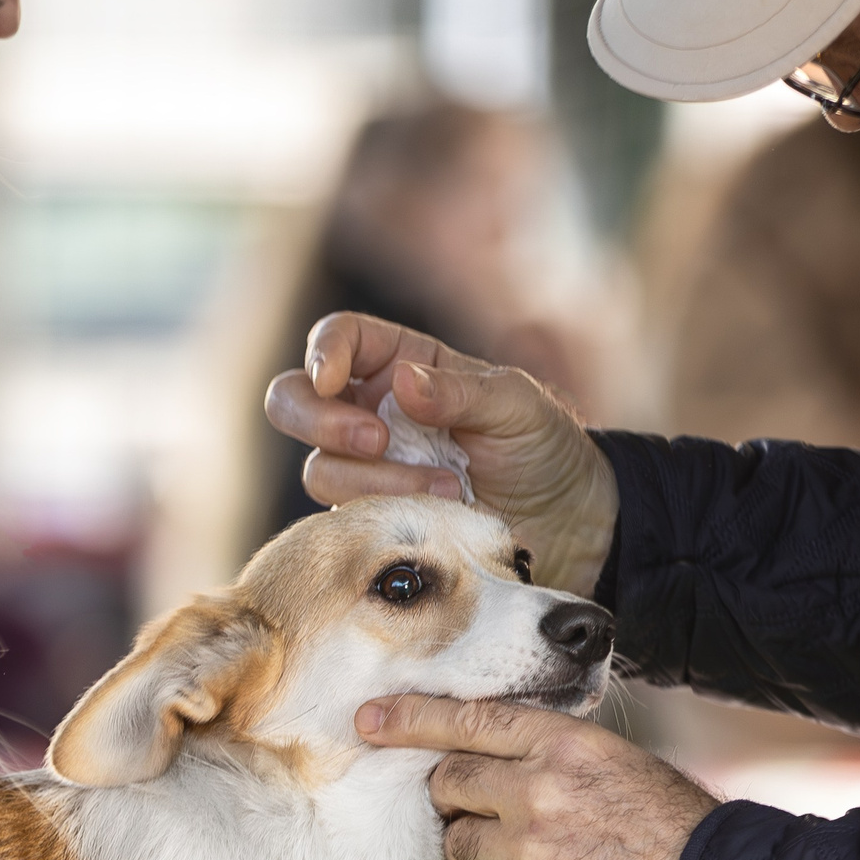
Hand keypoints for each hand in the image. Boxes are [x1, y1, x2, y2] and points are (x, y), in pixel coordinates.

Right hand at [262, 312, 620, 597]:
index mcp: (403, 362)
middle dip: (320, 420)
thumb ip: (460, 392)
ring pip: (318, 466)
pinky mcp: (371, 517)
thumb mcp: (517, 405)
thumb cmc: (543, 448)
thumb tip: (401, 382)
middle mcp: (372, 410)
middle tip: (377, 441)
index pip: (339, 338)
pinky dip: (385, 513)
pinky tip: (438, 515)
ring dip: (377, 481)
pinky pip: (343, 515)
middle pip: (293, 399)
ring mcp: (367, 468)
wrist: (566, 522)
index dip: (323, 352)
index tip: (333, 378)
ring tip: (447, 490)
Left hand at [357, 695, 717, 859]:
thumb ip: (555, 753)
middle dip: (450, 790)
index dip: (410, 717)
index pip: (468, 720)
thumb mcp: (620, 764)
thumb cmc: (675, 827)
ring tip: (533, 849)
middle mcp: (538, 793)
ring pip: (458, 838)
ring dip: (476, 841)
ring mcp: (529, 852)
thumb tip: (500, 748)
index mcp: (566, 746)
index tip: (368, 717)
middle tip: (479, 800)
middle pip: (449, 780)